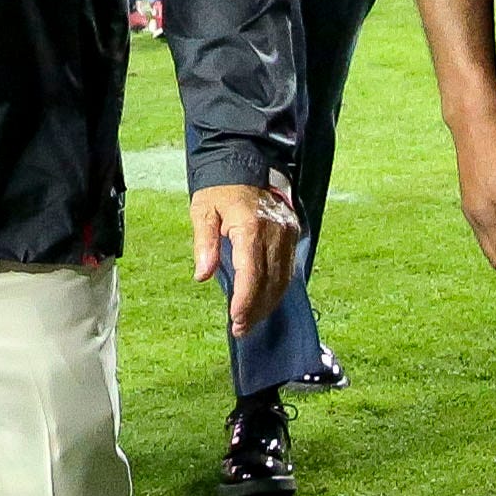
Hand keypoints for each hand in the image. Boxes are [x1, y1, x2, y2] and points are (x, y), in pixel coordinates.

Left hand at [190, 180, 304, 337]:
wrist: (245, 166)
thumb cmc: (219, 192)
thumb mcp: (202, 212)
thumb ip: (204, 244)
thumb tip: (202, 275)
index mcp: (251, 228)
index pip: (251, 273)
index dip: (245, 299)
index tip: (236, 319)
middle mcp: (275, 233)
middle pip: (270, 281)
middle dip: (256, 308)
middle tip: (240, 329)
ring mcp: (287, 233)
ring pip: (283, 278)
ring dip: (268, 303)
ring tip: (250, 321)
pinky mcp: (292, 234)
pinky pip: (288, 268)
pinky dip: (278, 288)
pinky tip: (264, 302)